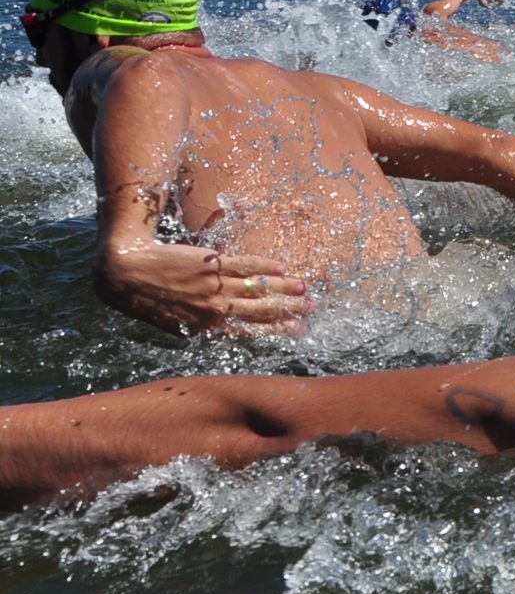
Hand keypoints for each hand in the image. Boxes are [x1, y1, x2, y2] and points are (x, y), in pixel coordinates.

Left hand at [93, 243, 312, 335]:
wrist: (124, 273)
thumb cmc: (146, 301)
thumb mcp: (175, 324)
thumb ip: (205, 326)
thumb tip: (230, 327)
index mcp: (208, 327)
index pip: (253, 330)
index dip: (280, 330)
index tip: (300, 330)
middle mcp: (215, 309)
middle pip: (262, 310)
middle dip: (290, 310)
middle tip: (312, 308)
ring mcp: (214, 285)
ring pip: (258, 288)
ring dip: (284, 288)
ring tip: (304, 288)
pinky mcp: (210, 263)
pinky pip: (244, 265)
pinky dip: (264, 266)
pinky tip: (280, 267)